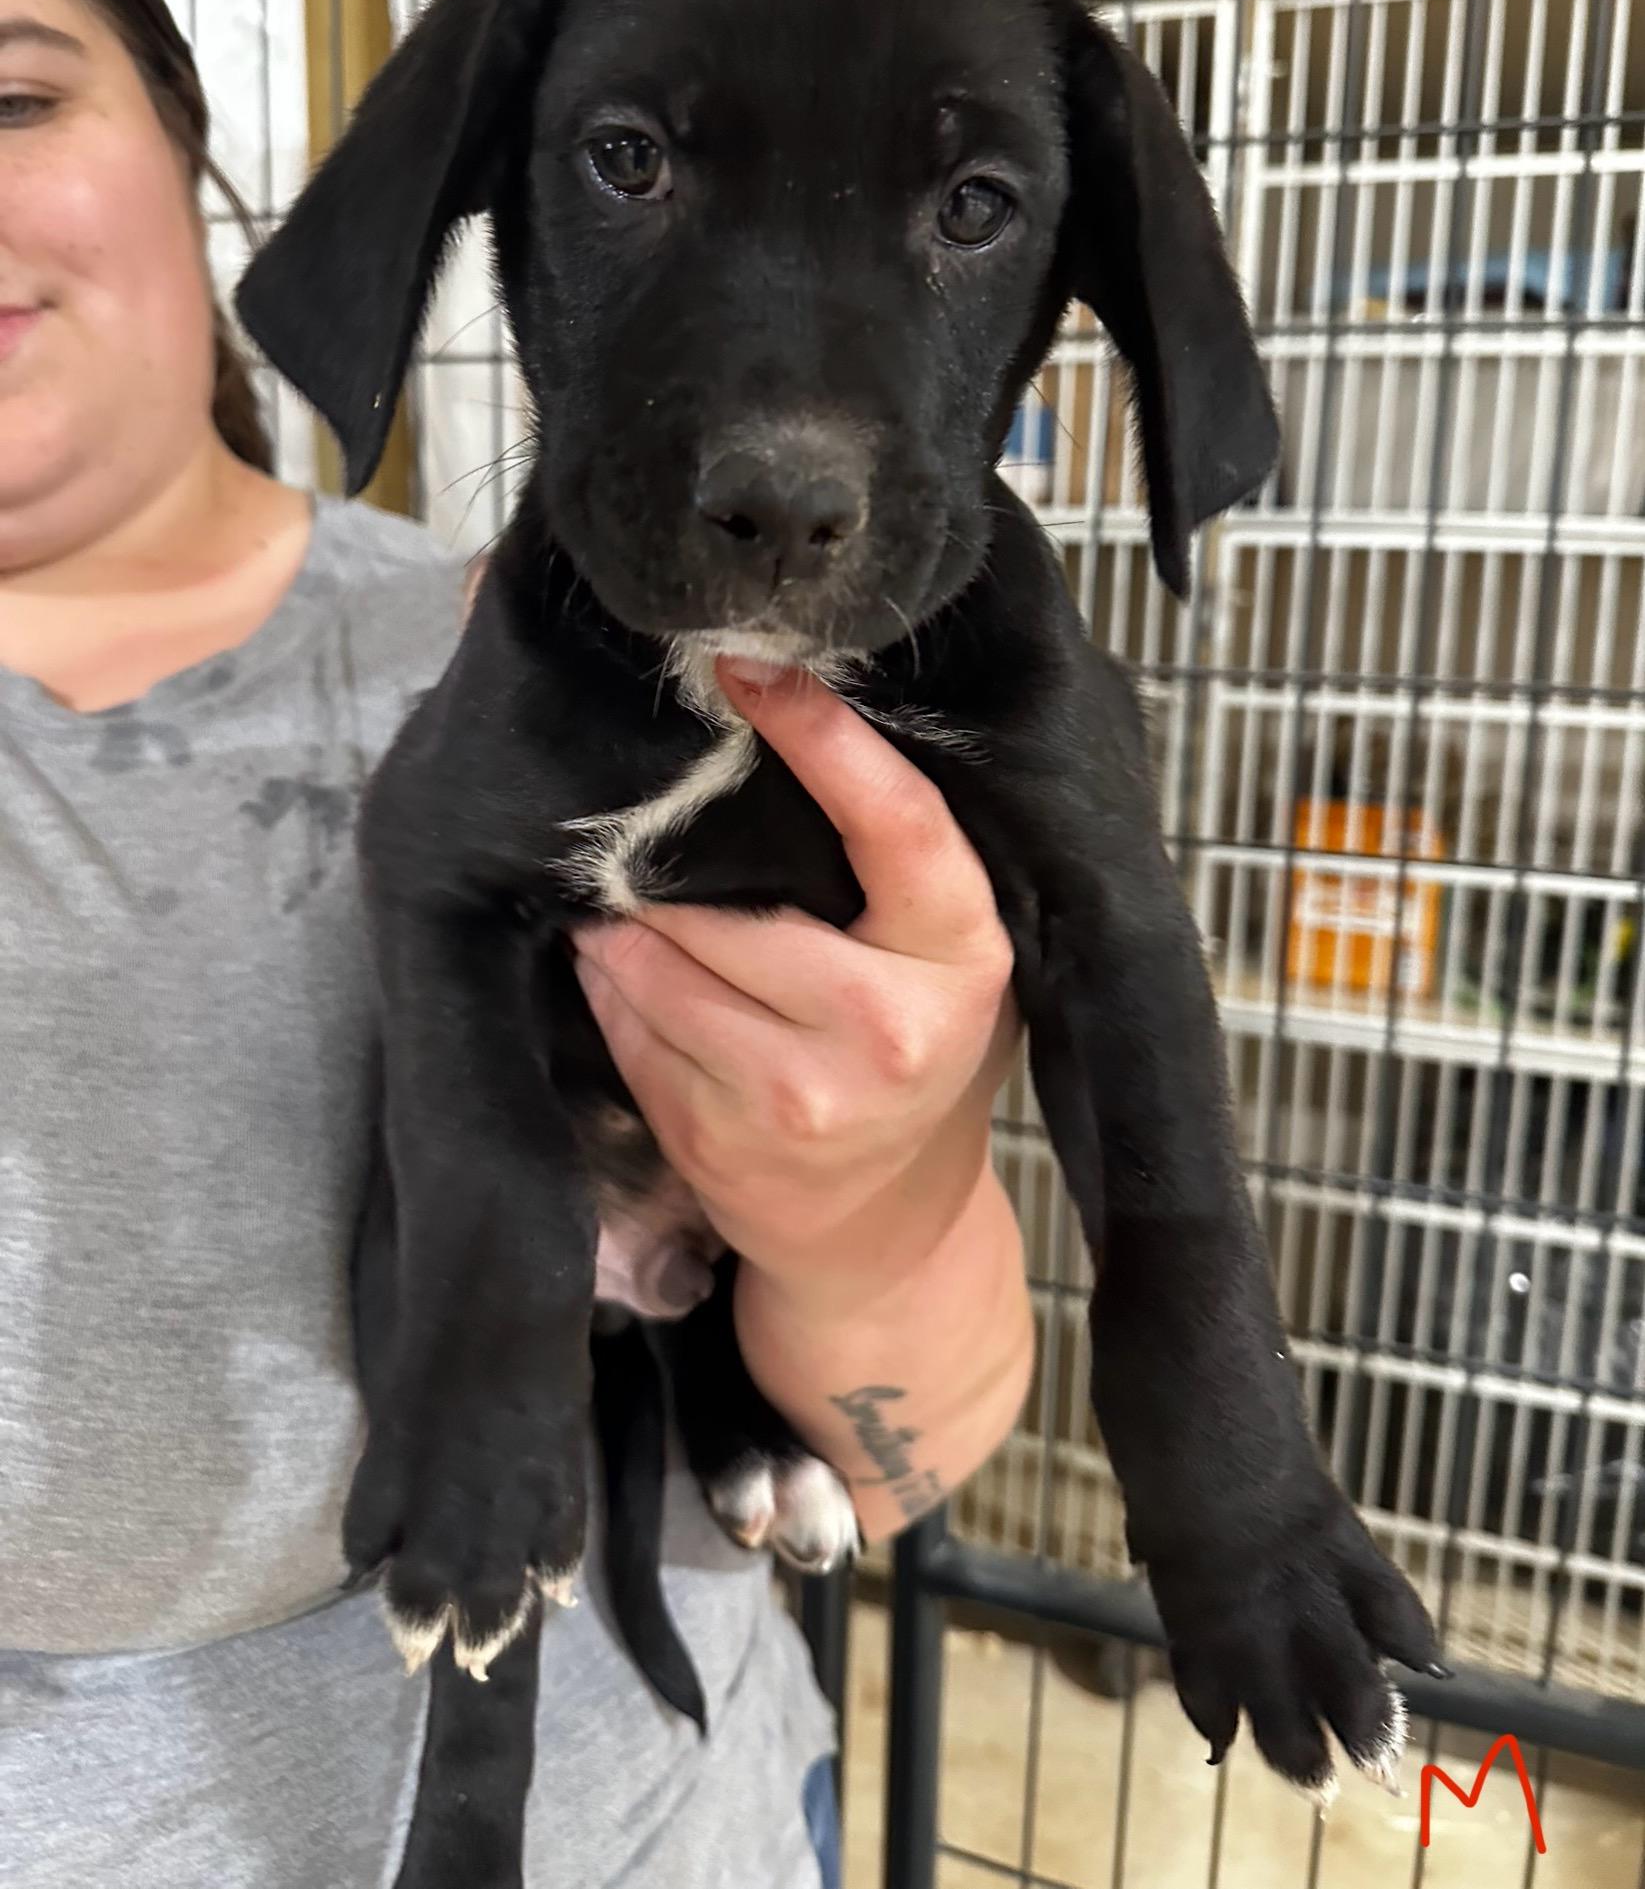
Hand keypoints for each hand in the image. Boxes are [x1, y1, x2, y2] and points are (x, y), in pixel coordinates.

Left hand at [571, 658, 1017, 1314]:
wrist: (886, 1232)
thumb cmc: (914, 1058)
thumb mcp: (938, 958)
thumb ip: (889, 869)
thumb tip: (772, 720)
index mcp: (962, 957)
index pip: (897, 824)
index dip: (822, 737)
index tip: (747, 667)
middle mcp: (888, 1029)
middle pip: (728, 907)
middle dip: (667, 874)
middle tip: (642, 841)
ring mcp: (799, 1097)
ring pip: (657, 968)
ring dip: (621, 934)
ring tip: (622, 915)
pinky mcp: (719, 1143)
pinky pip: (626, 1031)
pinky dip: (612, 997)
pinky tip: (628, 987)